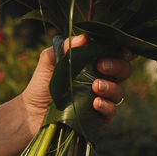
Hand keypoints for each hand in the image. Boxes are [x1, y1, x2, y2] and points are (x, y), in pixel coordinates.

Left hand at [18, 35, 134, 128]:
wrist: (31, 112)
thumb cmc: (42, 83)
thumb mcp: (50, 60)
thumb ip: (66, 47)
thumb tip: (85, 37)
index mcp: (94, 63)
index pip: (116, 53)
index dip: (123, 50)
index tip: (118, 48)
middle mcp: (102, 80)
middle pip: (124, 70)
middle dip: (117, 65)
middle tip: (101, 65)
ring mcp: (101, 100)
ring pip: (120, 92)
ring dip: (111, 87)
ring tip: (95, 86)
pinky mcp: (98, 118)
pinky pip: (111, 112)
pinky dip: (106, 106)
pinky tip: (95, 103)